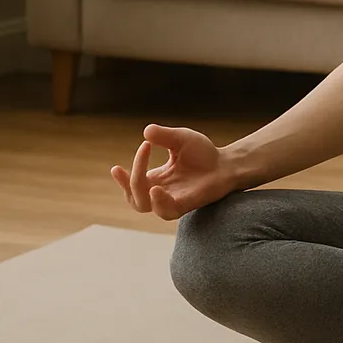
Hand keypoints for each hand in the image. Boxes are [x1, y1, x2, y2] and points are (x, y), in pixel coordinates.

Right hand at [110, 124, 233, 219]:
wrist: (227, 163)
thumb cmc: (204, 153)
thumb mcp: (180, 139)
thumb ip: (163, 136)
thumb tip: (146, 131)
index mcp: (156, 179)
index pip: (132, 186)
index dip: (122, 180)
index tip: (116, 167)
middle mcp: (161, 192)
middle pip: (133, 197)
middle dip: (128, 182)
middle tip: (141, 154)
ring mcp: (172, 199)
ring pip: (144, 206)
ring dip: (139, 191)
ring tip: (145, 177)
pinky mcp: (185, 205)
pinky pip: (165, 212)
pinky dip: (158, 202)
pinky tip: (156, 189)